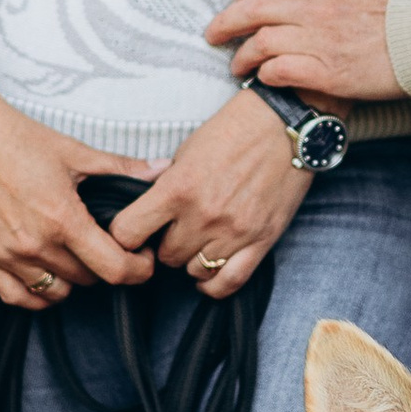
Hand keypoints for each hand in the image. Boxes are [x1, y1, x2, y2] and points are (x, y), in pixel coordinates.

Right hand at [0, 0, 149, 310]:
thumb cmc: (17, 138)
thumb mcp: (74, 152)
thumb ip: (120, 167)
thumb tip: (162, 169)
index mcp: (62, 219)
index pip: (113, 268)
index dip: (137, 269)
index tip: (142, 259)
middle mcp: (34, 244)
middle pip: (88, 280)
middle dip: (107, 267)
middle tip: (112, 248)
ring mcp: (8, 254)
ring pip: (56, 292)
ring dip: (74, 280)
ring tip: (79, 257)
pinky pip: (17, 297)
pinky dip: (38, 294)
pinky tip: (49, 276)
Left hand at [108, 91, 314, 300]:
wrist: (285, 126)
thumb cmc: (233, 132)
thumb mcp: (186, 152)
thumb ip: (164, 187)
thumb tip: (144, 213)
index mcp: (178, 189)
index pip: (128, 233)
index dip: (125, 237)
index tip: (133, 232)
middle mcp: (204, 215)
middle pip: (165, 257)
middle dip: (165, 244)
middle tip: (175, 228)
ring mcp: (234, 232)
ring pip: (194, 271)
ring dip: (191, 259)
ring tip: (198, 239)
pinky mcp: (261, 242)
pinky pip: (228, 283)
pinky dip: (213, 284)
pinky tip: (208, 272)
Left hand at [204, 0, 410, 103]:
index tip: (234, 9)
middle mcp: (319, 8)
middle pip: (256, 11)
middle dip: (226, 23)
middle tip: (212, 36)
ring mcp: (323, 40)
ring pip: (263, 43)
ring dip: (244, 55)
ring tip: (237, 67)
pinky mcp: (332, 71)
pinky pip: (283, 70)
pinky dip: (267, 75)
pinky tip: (263, 80)